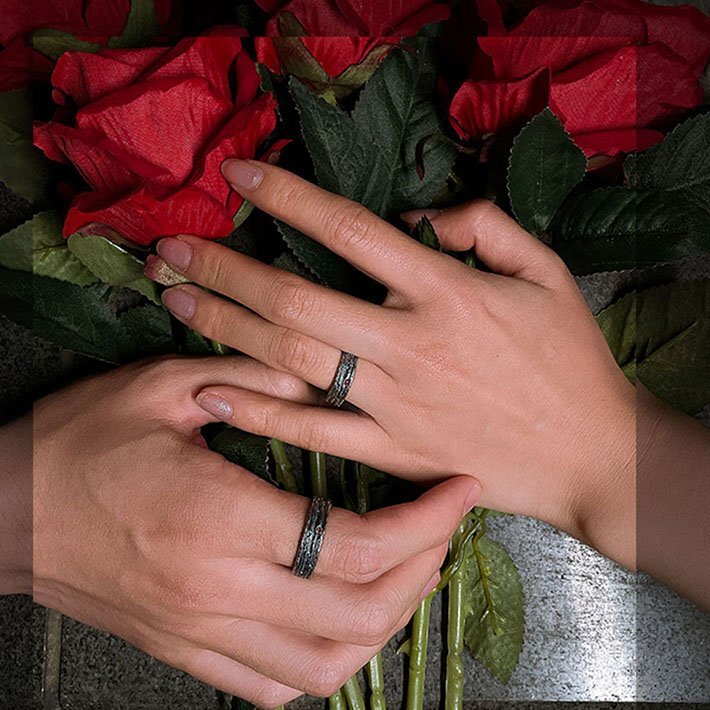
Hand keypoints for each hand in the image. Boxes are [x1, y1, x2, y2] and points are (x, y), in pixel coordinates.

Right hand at [32, 358, 479, 706]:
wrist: (6, 511)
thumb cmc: (79, 444)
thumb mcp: (161, 388)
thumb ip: (250, 381)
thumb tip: (319, 382)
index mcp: (218, 519)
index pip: (354, 545)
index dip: (425, 522)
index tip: (457, 491)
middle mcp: (218, 590)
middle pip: (357, 613)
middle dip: (423, 571)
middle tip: (444, 528)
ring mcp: (202, 632)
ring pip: (325, 665)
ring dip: (386, 624)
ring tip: (411, 573)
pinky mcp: (186, 650)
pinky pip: (273, 687)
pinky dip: (326, 663)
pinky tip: (343, 623)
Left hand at [150, 160, 635, 567]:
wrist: (589, 453)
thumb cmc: (570, 360)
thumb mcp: (548, 273)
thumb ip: (488, 226)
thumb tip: (422, 217)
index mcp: (447, 291)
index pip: (350, 229)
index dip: (288, 196)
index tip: (238, 174)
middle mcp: (409, 344)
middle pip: (297, 297)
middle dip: (226, 267)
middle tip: (171, 248)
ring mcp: (394, 403)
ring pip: (293, 358)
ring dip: (226, 327)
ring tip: (174, 300)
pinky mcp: (390, 451)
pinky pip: (312, 432)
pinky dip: (259, 412)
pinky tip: (211, 393)